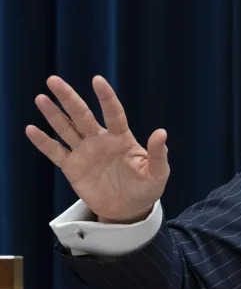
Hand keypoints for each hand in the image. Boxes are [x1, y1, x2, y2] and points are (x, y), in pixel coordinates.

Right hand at [25, 76, 168, 222]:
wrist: (129, 209)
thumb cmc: (146, 188)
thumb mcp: (157, 173)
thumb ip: (158, 153)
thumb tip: (161, 132)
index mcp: (122, 138)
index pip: (113, 113)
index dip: (106, 97)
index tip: (97, 80)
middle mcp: (100, 140)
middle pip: (82, 115)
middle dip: (68, 98)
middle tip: (53, 80)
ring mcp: (85, 152)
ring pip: (66, 129)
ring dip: (53, 114)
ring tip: (41, 98)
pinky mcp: (72, 168)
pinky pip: (56, 152)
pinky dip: (43, 142)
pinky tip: (31, 129)